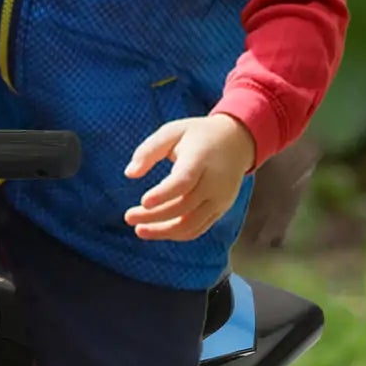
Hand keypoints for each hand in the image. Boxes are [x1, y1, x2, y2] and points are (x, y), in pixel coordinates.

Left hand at [123, 112, 257, 240]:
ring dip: (163, 232)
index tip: (143, 202)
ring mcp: (219, 199)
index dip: (163, 194)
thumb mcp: (173, 131)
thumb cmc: (197, 135)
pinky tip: (158, 230)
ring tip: (140, 230)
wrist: (236, 142)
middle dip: (153, 216)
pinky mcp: (220, 209)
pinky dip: (177, 234)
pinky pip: (199, 228)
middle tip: (128, 217)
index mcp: (201, 159)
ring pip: (191, 225)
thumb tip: (129, 174)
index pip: (183, 182)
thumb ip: (149, 150)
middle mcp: (214, 183)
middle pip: (183, 207)